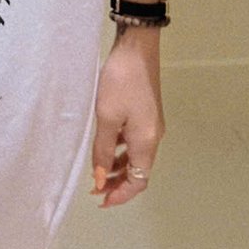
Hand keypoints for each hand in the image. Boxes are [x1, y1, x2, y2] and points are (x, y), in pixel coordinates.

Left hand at [90, 28, 163, 208]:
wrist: (136, 47)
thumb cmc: (120, 82)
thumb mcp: (106, 118)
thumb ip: (103, 151)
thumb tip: (101, 179)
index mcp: (146, 142)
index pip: (138, 181)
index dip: (120, 195)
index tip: (100, 200)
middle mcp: (154, 137)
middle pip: (138, 172)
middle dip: (118, 183)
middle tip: (95, 188)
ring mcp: (152, 125)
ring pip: (136, 157)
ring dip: (119, 168)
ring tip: (98, 172)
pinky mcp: (147, 114)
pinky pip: (135, 143)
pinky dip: (121, 151)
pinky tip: (107, 148)